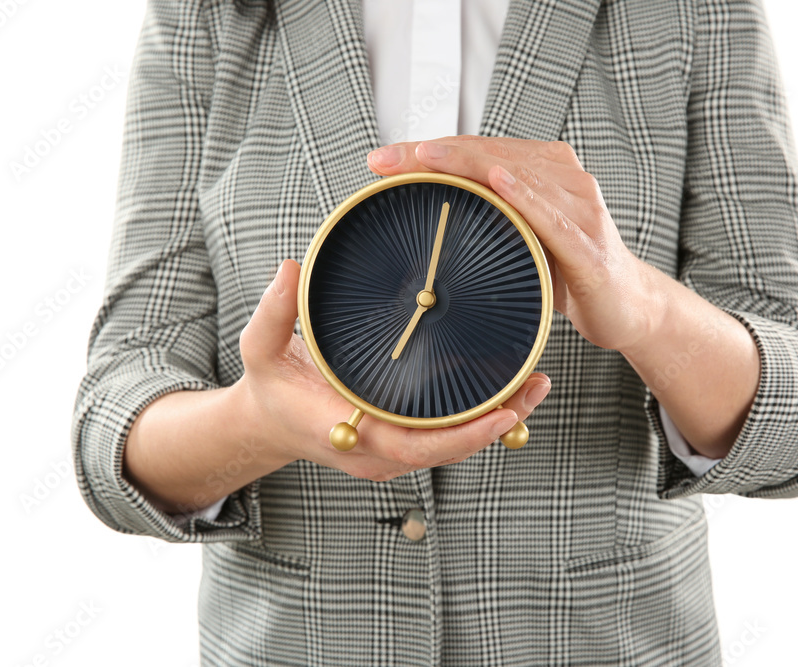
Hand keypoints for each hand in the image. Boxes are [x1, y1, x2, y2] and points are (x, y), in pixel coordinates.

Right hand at [237, 259, 551, 480]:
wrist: (268, 424)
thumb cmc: (270, 386)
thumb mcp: (260, 349)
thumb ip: (274, 312)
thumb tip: (289, 269)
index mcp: (349, 433)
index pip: (414, 447)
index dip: (463, 436)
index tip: (503, 413)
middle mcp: (377, 452)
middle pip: (449, 450)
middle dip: (497, 424)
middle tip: (536, 387)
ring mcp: (391, 452)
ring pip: (453, 445)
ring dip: (498, 420)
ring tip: (537, 384)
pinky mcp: (401, 442)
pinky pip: (446, 436)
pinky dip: (480, 417)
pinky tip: (510, 389)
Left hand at [367, 137, 656, 352]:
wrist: (627, 309)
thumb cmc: (568, 273)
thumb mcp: (520, 240)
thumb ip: (487, 218)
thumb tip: (420, 221)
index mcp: (544, 172)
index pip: (477, 152)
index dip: (428, 152)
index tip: (381, 161)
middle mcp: (564, 179)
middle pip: (489, 156)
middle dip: (433, 155)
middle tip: (385, 161)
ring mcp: (581, 208)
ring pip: (517, 175)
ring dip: (467, 164)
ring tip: (424, 157)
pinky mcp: (590, 245)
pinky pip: (554, 216)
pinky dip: (526, 196)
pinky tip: (499, 180)